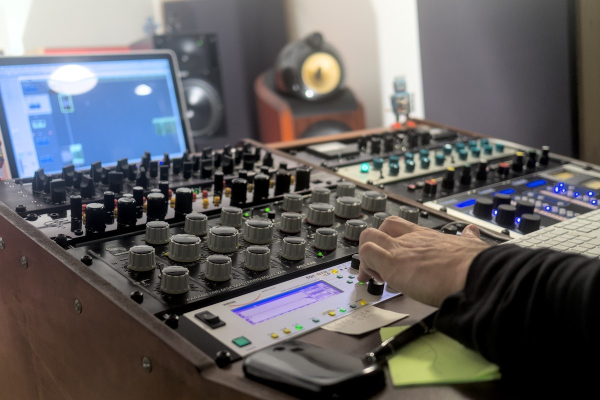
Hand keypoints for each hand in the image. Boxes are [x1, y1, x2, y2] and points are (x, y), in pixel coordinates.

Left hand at [357, 216, 489, 306]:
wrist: (475, 274)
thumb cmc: (475, 265)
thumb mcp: (471, 244)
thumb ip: (468, 238)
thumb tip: (473, 231)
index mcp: (429, 236)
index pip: (403, 228)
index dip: (393, 240)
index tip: (394, 259)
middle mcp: (412, 239)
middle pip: (384, 227)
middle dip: (377, 245)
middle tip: (380, 268)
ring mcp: (401, 249)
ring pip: (368, 236)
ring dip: (367, 257)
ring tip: (377, 276)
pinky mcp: (392, 262)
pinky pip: (366, 253)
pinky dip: (366, 265)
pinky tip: (378, 280)